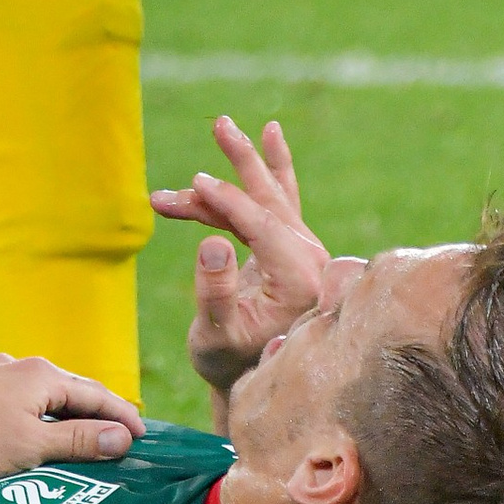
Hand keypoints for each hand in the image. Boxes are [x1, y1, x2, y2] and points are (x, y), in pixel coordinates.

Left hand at [0, 353, 144, 487]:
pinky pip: (15, 394)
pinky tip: (27, 421)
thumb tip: (122, 438)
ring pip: (40, 389)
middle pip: (70, 386)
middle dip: (97, 408)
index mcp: (41, 375)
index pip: (96, 394)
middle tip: (120, 430)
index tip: (144, 434)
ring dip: (64, 408)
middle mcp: (18, 363)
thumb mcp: (31, 447)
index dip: (122, 416)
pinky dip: (34, 408)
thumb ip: (77, 441)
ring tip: (78, 427)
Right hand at [151, 113, 333, 408]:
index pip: (263, 226)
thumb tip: (213, 241)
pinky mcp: (291, 249)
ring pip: (269, 197)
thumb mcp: (214, 336)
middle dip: (243, 163)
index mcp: (300, 283)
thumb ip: (215, 292)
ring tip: (221, 125)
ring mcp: (304, 253)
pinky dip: (271, 170)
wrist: (247, 379)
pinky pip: (281, 201)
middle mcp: (311, 262)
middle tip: (220, 124)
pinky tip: (271, 134)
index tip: (192, 187)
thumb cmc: (228, 364)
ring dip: (239, 166)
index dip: (227, 202)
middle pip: (273, 200)